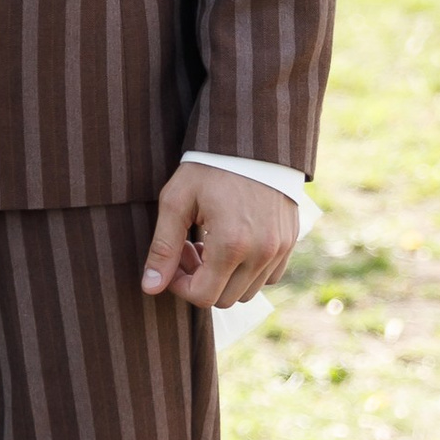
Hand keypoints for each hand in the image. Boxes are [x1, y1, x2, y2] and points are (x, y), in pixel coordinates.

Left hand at [141, 163, 298, 311]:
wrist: (252, 139)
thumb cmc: (210, 167)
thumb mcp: (177, 201)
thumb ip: (163, 247)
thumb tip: (150, 287)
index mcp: (231, 244)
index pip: (203, 297)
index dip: (181, 286)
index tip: (174, 259)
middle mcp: (261, 253)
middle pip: (225, 299)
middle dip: (201, 281)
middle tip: (189, 249)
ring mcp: (280, 249)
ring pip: (248, 292)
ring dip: (225, 278)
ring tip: (210, 245)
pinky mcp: (290, 242)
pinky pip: (269, 277)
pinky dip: (249, 271)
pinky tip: (234, 243)